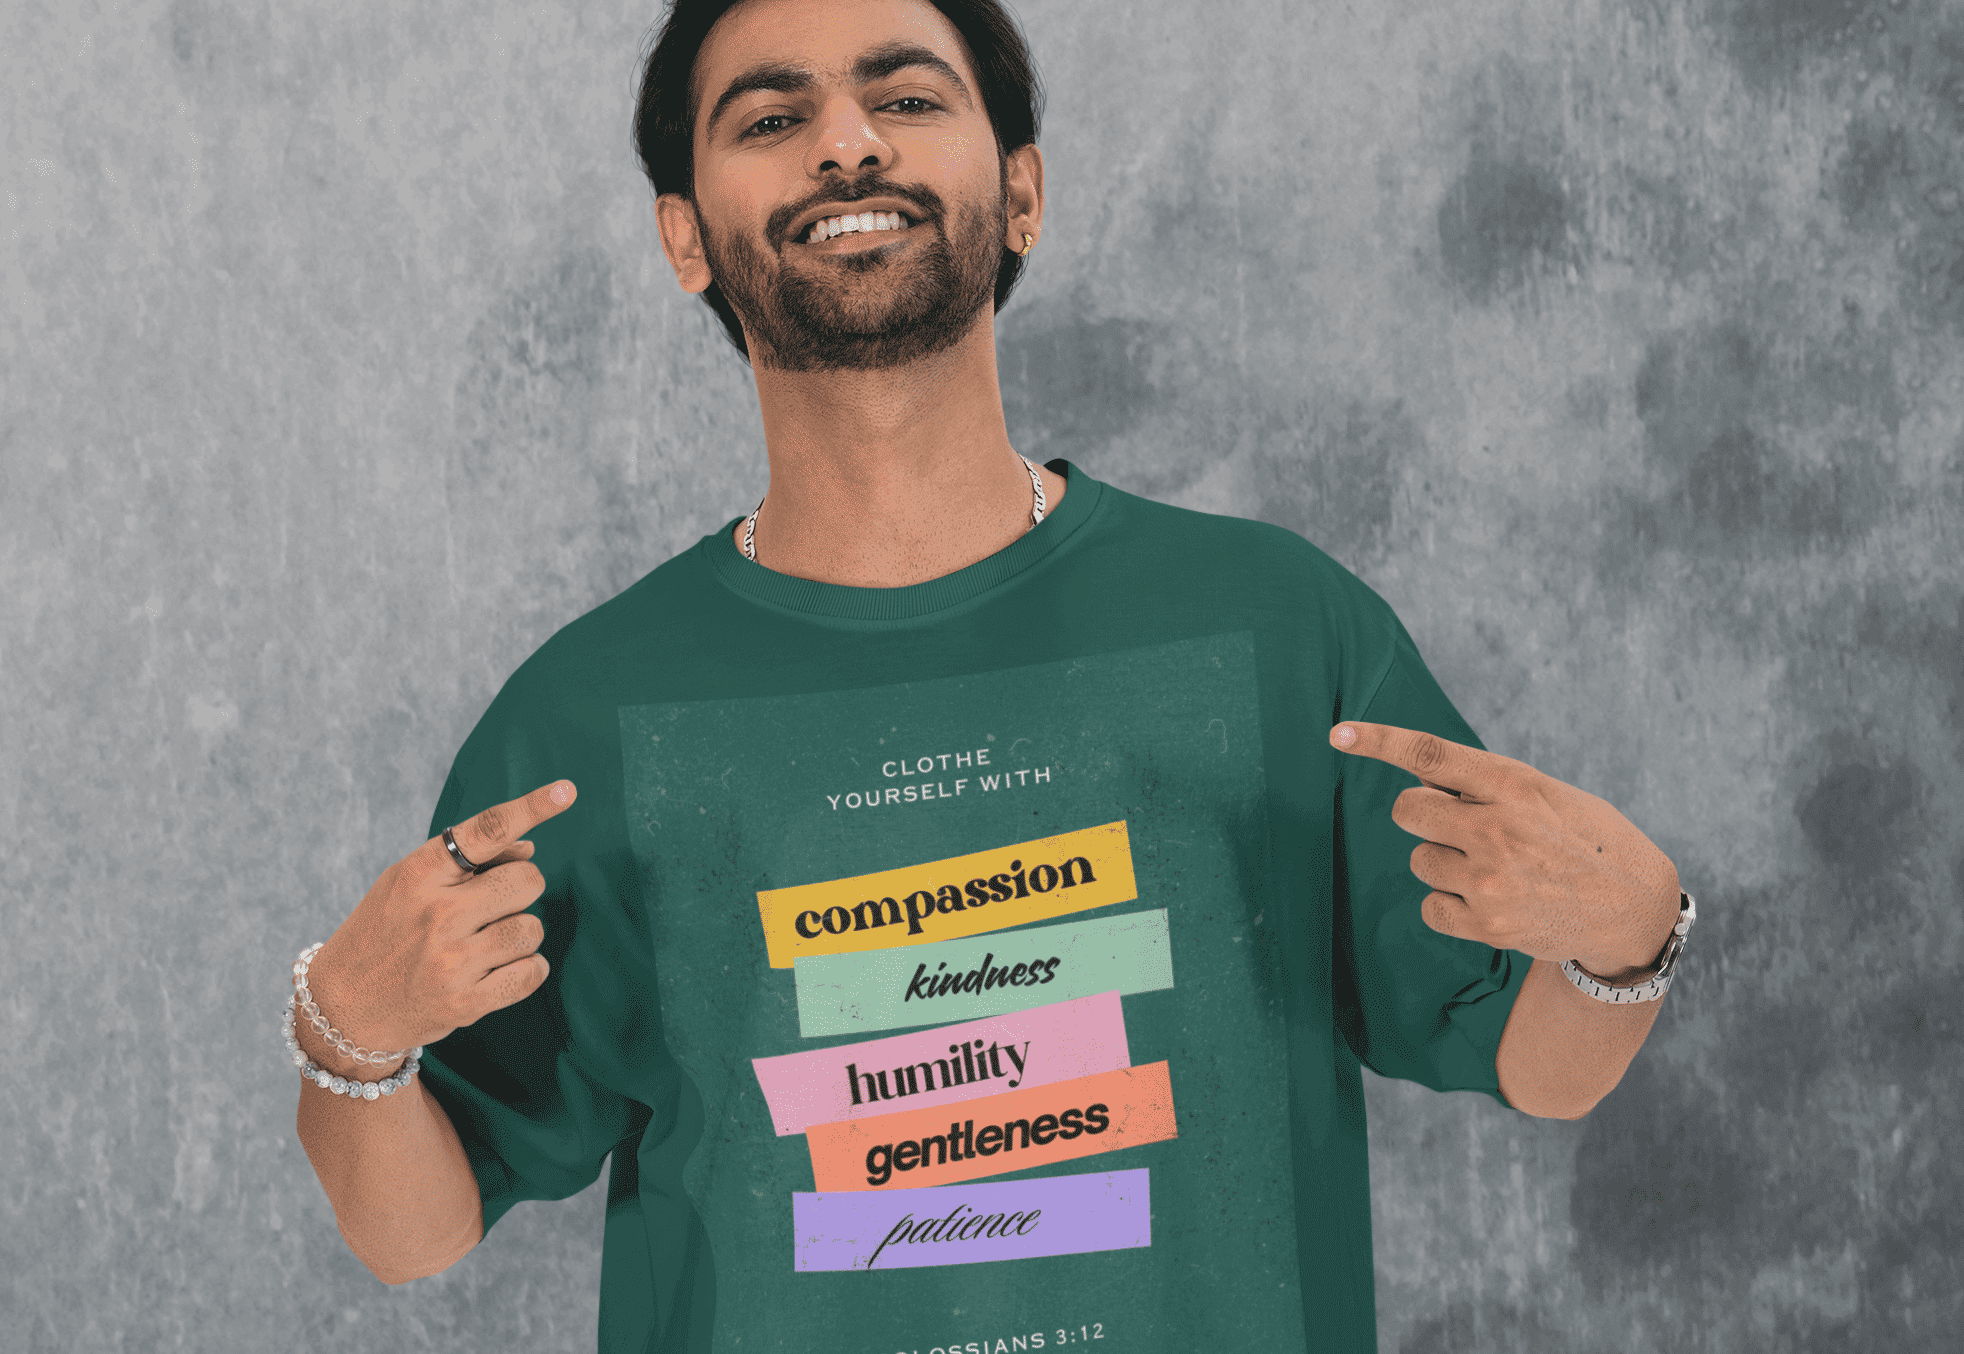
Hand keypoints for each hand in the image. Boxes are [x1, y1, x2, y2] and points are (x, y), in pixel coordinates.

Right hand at [302, 781, 577, 1064]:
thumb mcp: (408, 884)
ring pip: (532, 929)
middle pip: (528, 881)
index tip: (567, 791)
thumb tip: (529, 848)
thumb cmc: (385, 932)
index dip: (532, 807)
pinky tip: (499, 969)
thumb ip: (466, 861)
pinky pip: (532, 973)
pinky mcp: (463, 1004)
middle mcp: (436, 913)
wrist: (342, 1008)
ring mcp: (450, 961)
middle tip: (490, 905)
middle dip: (520, 890)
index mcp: (419, 873)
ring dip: (520, 934)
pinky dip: (527, 969)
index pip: (487, 830)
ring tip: (485, 943)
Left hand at [1330, 723, 1678, 977]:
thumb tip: (1418, 779)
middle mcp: (1496, 827)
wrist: (1631, 906)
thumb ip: (1483, 785)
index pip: (1431, 756)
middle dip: (1424, 816)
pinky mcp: (1487, 924)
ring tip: (1496, 870)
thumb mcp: (1544, 794)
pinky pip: (1430, 907)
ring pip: (1420, 861)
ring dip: (1445, 863)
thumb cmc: (1582, 839)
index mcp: (1513, 783)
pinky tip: (1490, 901)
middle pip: (1407, 811)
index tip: (1338, 734)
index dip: (1380, 741)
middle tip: (1463, 827)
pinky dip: (1450, 905)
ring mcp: (1490, 879)